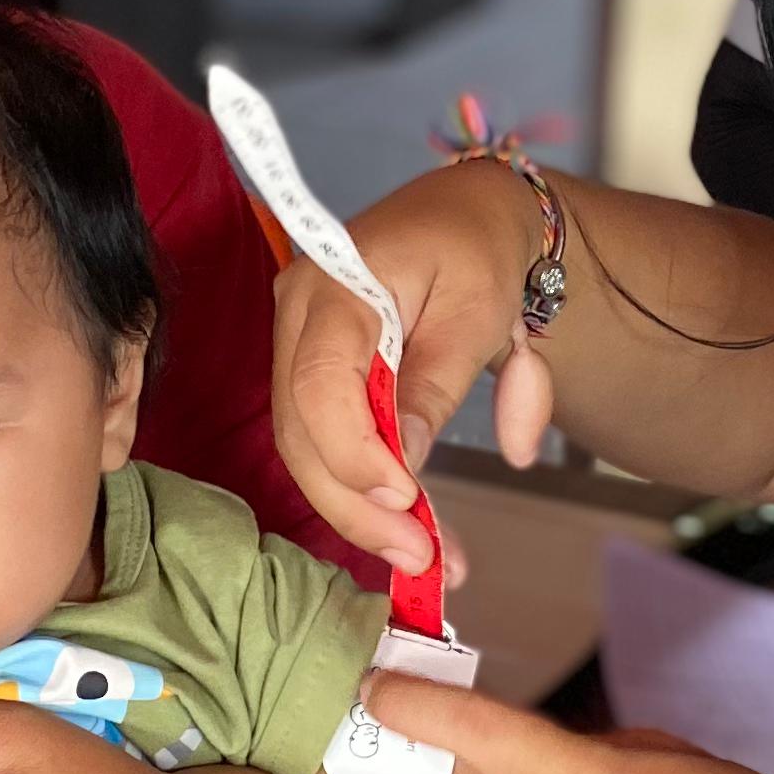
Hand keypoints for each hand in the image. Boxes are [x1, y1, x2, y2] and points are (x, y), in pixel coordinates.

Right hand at [272, 166, 557, 577]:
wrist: (467, 215)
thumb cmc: (478, 252)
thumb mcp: (478, 313)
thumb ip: (438, 383)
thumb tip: (405, 461)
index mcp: (338, 283)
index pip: (319, 382)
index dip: (353, 452)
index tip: (406, 500)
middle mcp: (297, 313)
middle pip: (299, 428)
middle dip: (355, 504)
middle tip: (420, 558)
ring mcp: (295, 342)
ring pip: (302, 445)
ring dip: (356, 510)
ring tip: (421, 557)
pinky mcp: (310, 370)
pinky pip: (319, 437)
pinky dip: (358, 487)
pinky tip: (401, 528)